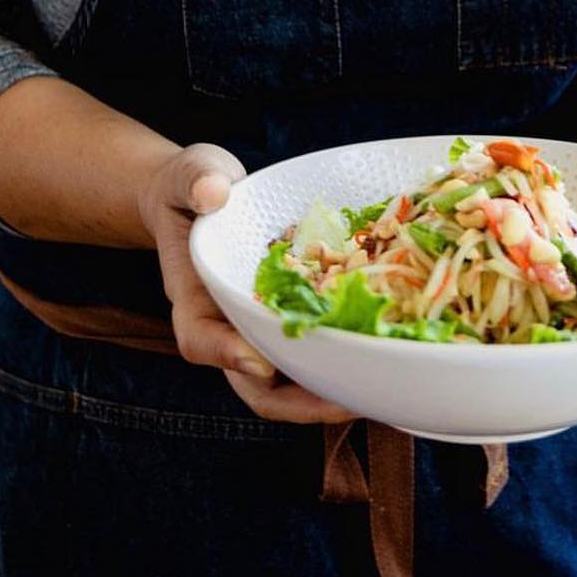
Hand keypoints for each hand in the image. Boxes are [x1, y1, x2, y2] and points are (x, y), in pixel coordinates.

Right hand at [136, 143, 353, 423]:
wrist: (206, 198)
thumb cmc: (194, 186)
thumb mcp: (190, 174)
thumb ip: (197, 180)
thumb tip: (214, 193)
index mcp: (195, 298)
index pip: (200, 339)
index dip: (227, 356)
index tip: (263, 362)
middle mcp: (227, 326)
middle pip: (255, 384)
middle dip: (299, 401)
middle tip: (347, 402)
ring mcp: (261, 330)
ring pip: (290, 383)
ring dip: (327, 394)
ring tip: (378, 393)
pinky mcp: (291, 321)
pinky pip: (314, 353)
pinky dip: (343, 363)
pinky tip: (385, 357)